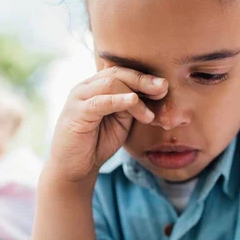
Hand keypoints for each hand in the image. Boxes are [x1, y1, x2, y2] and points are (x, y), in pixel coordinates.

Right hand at [48, 67, 167, 181]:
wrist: (75, 167)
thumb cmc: (98, 143)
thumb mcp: (121, 121)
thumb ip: (132, 105)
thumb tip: (154, 91)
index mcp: (96, 86)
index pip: (122, 72)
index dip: (144, 77)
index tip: (164, 87)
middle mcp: (86, 87)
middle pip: (117, 73)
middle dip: (142, 80)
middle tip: (163, 88)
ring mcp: (79, 98)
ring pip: (110, 84)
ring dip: (135, 96)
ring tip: (149, 113)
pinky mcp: (75, 112)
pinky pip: (100, 101)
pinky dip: (118, 100)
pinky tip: (133, 101)